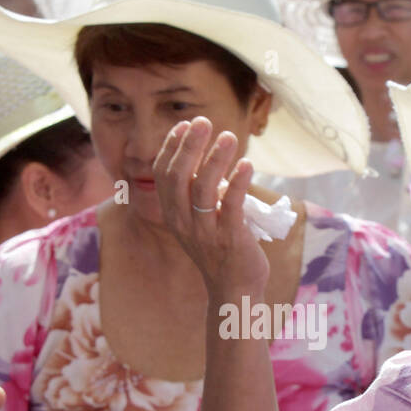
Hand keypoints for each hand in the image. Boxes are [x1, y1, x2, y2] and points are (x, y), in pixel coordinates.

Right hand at [153, 117, 267, 297]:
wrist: (234, 289)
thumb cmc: (220, 249)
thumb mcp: (201, 219)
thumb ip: (200, 191)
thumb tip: (210, 154)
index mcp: (173, 215)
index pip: (163, 175)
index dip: (172, 148)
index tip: (186, 125)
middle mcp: (183, 222)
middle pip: (179, 178)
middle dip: (189, 146)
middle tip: (204, 121)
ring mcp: (206, 233)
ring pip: (203, 190)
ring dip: (216, 159)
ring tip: (229, 136)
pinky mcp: (230, 240)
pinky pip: (231, 208)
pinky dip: (239, 183)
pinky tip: (247, 165)